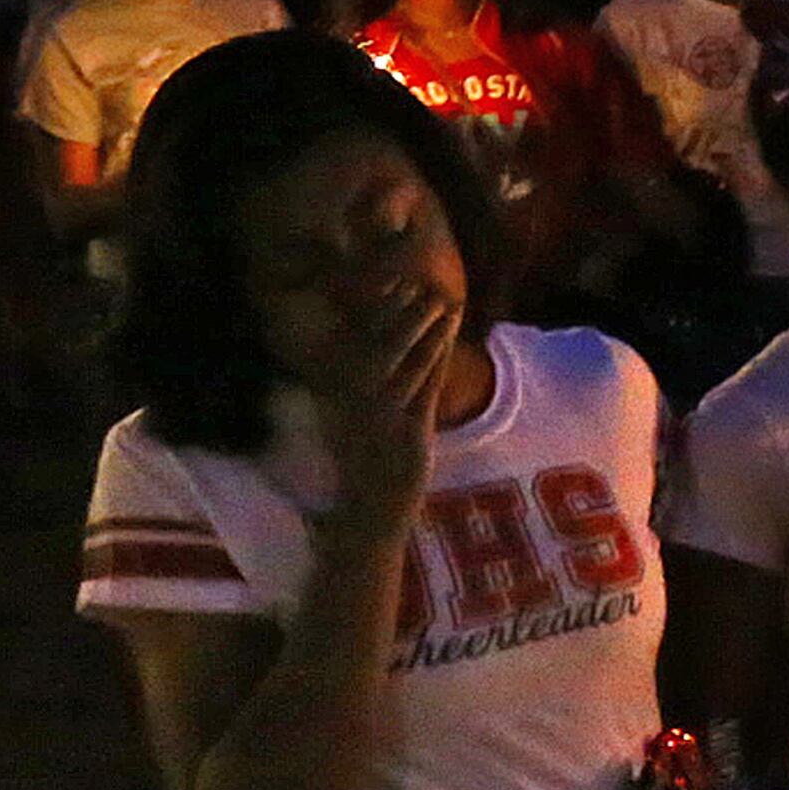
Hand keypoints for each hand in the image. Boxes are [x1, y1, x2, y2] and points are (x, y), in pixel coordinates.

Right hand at [310, 279, 454, 535]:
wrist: (369, 508)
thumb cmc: (366, 459)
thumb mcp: (354, 416)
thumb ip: (359, 381)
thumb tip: (372, 341)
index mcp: (339, 394)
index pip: (355, 341)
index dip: (373, 309)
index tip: (391, 281)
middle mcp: (355, 402)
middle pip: (379, 345)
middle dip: (400, 311)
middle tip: (420, 282)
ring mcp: (380, 416)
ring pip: (405, 361)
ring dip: (424, 329)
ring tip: (443, 300)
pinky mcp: (405, 431)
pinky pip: (424, 386)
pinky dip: (437, 357)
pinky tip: (449, 335)